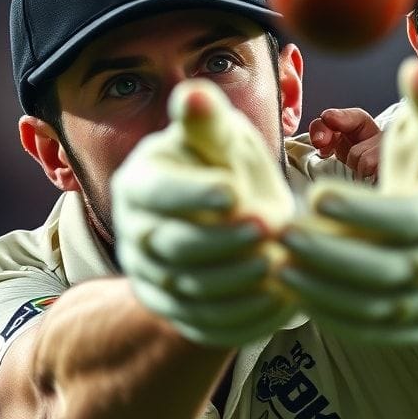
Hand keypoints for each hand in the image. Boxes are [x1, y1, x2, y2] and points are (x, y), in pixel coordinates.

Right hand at [112, 79, 296, 347]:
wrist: (230, 216)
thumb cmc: (225, 164)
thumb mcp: (220, 137)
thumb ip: (208, 122)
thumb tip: (193, 93)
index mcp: (140, 183)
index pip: (157, 192)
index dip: (193, 193)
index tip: (234, 189)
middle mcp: (136, 234)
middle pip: (173, 245)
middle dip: (222, 239)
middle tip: (269, 227)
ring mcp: (153, 278)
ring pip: (190, 288)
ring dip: (237, 281)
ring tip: (279, 265)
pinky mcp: (178, 313)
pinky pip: (205, 325)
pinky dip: (243, 318)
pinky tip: (281, 302)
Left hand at [282, 60, 417, 342]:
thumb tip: (412, 71)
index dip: (367, 212)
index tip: (317, 193)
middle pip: (397, 272)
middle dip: (335, 257)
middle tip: (282, 235)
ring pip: (388, 310)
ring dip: (329, 294)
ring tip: (278, 267)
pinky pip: (385, 331)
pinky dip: (341, 320)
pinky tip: (300, 295)